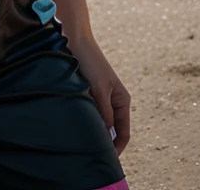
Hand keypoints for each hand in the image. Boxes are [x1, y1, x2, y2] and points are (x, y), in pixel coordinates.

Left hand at [68, 36, 130, 154]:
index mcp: (122, 100)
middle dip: (105, 142)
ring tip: (83, 142)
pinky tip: (77, 126)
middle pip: (112, 130)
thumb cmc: (90, 62)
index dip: (117, 148)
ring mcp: (101, 97)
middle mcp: (114, 101)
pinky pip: (90, 113)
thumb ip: (104, 111)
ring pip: (100, 122)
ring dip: (94, 131)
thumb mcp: (99, 88)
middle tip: (92, 155)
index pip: (123, 133)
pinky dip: (86, 121)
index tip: (106, 160)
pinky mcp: (89, 93)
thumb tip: (106, 134)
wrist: (75, 40)